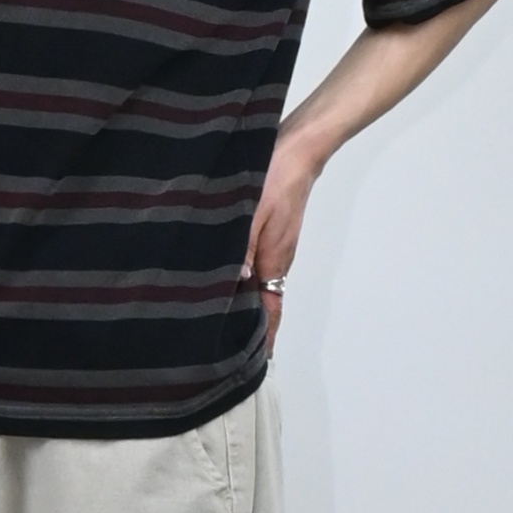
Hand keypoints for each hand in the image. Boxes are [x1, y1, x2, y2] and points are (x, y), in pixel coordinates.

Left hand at [243, 133, 322, 357]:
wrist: (296, 149)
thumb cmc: (275, 177)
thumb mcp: (251, 214)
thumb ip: (240, 249)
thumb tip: (235, 282)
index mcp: (273, 263)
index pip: (270, 313)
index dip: (262, 339)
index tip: (253, 363)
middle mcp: (274, 261)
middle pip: (261, 304)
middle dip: (247, 328)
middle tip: (223, 350)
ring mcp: (271, 248)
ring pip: (255, 285)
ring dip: (241, 304)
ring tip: (216, 323)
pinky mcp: (266, 235)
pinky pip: (253, 266)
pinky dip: (241, 280)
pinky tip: (222, 279)